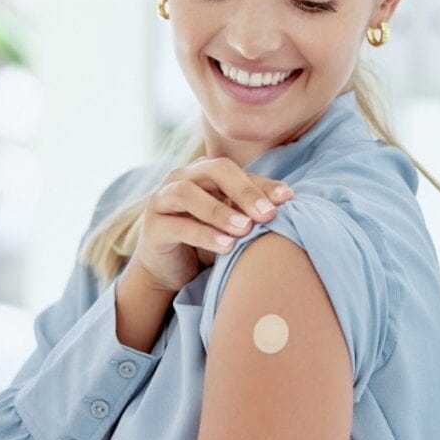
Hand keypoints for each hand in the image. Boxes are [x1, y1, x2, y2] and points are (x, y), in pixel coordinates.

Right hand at [130, 156, 293, 293]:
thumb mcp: (232, 222)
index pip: (238, 171)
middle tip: (267, 214)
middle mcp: (182, 177)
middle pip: (214, 170)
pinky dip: (204, 235)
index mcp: (205, 171)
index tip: (287, 198)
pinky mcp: (152, 226)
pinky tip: (226, 246)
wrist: (169, 269)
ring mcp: (163, 199)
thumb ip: (251, 209)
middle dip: (244, 191)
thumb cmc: (207, 239)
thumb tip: (287, 199)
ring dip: (220, 211)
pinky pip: (178, 226)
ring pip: (189, 194)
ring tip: (246, 229)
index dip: (263, 184)